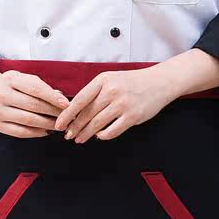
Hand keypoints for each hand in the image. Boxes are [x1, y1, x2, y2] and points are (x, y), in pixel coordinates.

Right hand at [0, 69, 68, 138]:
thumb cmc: (14, 86)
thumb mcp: (26, 79)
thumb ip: (43, 88)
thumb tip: (61, 99)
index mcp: (10, 79)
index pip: (36, 89)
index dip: (53, 97)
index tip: (66, 104)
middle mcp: (1, 95)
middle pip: (33, 106)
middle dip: (53, 112)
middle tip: (67, 116)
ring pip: (29, 120)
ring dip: (48, 124)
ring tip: (60, 124)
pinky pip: (21, 132)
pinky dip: (37, 132)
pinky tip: (47, 130)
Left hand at [53, 66, 176, 142]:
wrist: (159, 82)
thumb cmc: (133, 82)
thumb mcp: (112, 79)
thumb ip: (95, 92)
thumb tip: (76, 111)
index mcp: (103, 80)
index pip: (79, 100)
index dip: (67, 114)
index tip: (59, 124)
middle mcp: (112, 91)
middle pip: (86, 114)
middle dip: (75, 127)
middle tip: (68, 135)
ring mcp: (123, 104)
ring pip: (97, 124)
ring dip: (86, 134)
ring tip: (80, 139)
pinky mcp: (133, 116)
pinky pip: (112, 131)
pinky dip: (103, 135)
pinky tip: (99, 136)